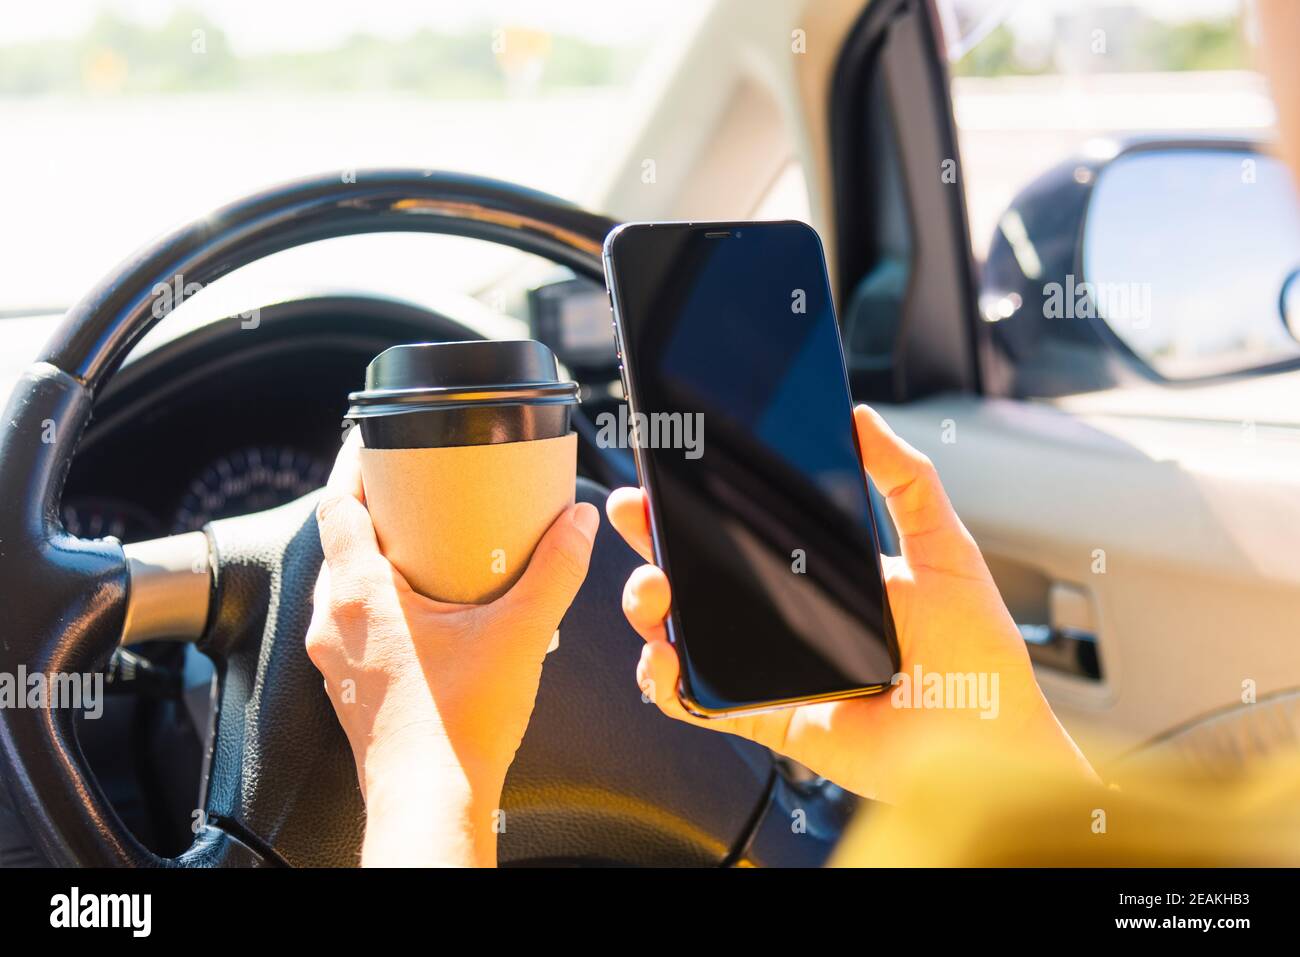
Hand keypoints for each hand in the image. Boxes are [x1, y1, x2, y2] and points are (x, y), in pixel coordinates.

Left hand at [306, 429, 598, 865]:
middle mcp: (334, 622)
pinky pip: (354, 623)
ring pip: (344, 585)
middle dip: (376, 511)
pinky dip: (381, 600)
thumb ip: (555, 572)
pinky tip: (428, 610)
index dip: (351, 468)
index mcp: (359, 595)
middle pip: (340, 541)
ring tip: (427, 546)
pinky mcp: (349, 685)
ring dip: (377, 558)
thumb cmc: (458, 729)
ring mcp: (336, 658)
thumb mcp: (519, 634)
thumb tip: (578, 523)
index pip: (336, 506)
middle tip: (417, 490)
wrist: (432, 802)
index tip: (372, 444)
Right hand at [607, 404, 1094, 803]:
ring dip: (650, 607)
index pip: (742, 530)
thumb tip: (864, 420)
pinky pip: (699, 702)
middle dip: (652, 541)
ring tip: (653, 591)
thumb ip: (907, 483)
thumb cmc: (976, 656)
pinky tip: (663, 658)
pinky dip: (666, 683)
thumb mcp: (944, 551)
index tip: (668, 471)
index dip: (697, 503)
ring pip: (682, 633)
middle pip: (697, 574)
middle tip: (635, 513)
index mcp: (816, 574)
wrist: (987, 744)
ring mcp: (767, 668)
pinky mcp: (763, 716)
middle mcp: (783, 618)